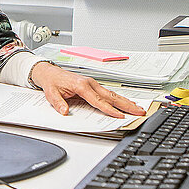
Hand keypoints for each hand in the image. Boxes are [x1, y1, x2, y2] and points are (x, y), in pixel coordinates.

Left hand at [29, 61, 145, 116]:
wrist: (49, 73)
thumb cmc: (52, 82)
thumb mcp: (51, 94)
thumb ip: (58, 103)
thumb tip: (64, 111)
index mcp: (81, 86)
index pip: (98, 101)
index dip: (110, 109)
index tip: (120, 116)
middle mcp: (90, 84)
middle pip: (111, 96)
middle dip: (126, 105)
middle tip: (138, 111)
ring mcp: (93, 84)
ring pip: (112, 94)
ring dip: (125, 102)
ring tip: (137, 108)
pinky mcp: (93, 85)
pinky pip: (108, 93)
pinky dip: (119, 98)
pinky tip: (126, 102)